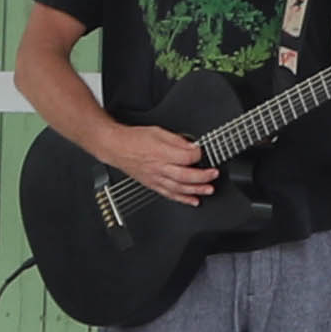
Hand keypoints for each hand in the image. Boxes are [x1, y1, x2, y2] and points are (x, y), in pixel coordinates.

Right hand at [100, 117, 218, 206]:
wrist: (117, 147)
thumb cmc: (135, 139)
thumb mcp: (158, 131)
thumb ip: (177, 140)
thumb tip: (192, 146)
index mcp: (162, 152)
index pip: (186, 156)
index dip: (198, 154)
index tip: (204, 152)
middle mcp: (160, 167)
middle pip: (185, 175)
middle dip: (202, 176)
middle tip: (214, 174)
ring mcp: (156, 178)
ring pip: (179, 188)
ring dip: (196, 190)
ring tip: (209, 190)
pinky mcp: (153, 184)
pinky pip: (170, 194)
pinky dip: (183, 199)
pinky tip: (193, 200)